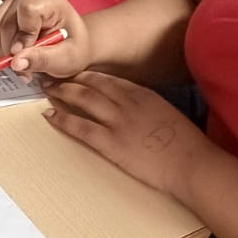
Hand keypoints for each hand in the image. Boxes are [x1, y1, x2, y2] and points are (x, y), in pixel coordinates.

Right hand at [0, 0, 91, 80]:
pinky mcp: (4, 12)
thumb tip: (15, 63)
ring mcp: (13, 2)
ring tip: (20, 67)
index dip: (23, 35)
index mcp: (50, 0)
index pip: (27, 10)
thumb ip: (42, 59)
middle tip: (24, 73)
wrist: (72, 45)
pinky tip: (14, 59)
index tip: (26, 55)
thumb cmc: (73, 49)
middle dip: (11, 52)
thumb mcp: (65, 59)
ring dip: (1, 53)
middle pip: (5, 22)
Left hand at [42, 71, 210, 197]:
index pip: (109, 79)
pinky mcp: (111, 142)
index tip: (77, 74)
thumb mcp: (167, 115)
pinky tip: (50, 115)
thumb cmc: (185, 144)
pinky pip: (80, 126)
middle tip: (54, 78)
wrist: (190, 162)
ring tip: (47, 91)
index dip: (89, 76)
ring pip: (82, 99)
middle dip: (70, 79)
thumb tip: (139, 111)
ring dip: (62, 93)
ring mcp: (118, 121)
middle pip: (91, 84)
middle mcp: (127, 102)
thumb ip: (149, 108)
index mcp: (143, 94)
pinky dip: (62, 119)